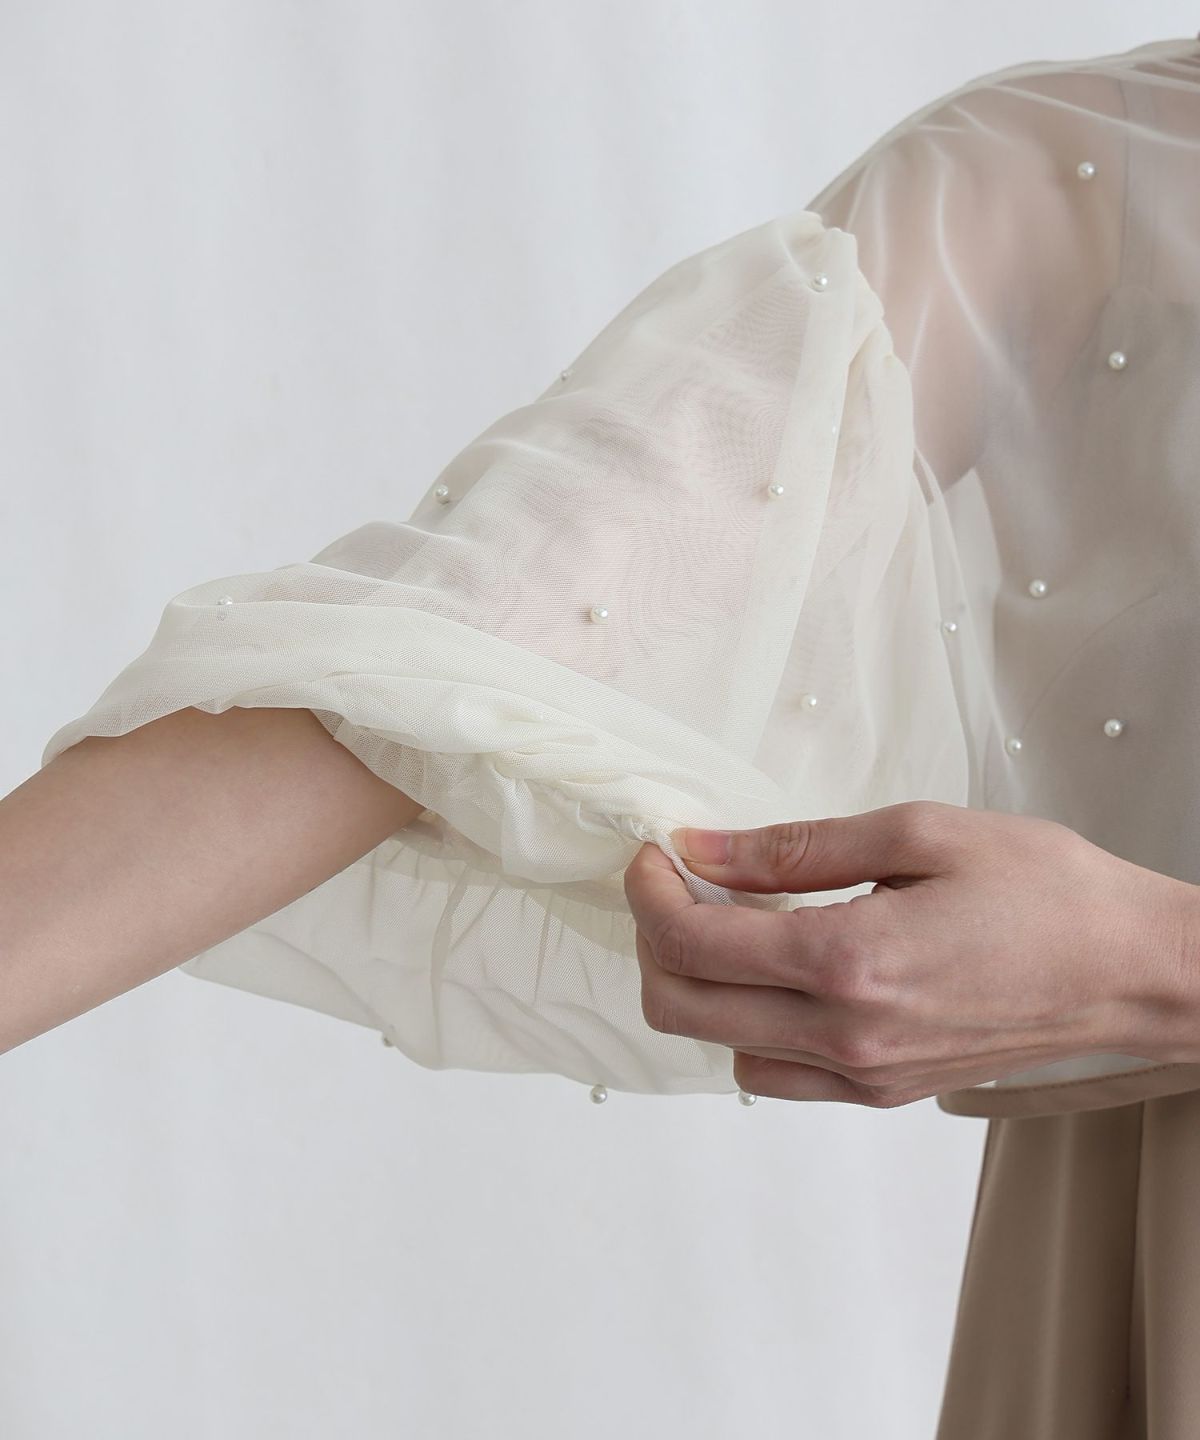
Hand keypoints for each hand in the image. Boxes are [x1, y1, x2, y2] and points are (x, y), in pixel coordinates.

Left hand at [623, 800, 1199, 1105]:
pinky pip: (777, 1075)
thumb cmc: (1046, 893)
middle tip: (679, 882)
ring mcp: (862, 1075)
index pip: (689, 940)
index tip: (656, 851)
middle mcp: (844, 1034)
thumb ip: (793, 846)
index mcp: (846, 960)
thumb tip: (704, 847)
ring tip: (738, 922)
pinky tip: (784, 973)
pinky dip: (750, 1025)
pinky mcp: (882, 1093)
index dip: (648, 889)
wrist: (1133, 971)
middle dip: (654, 936)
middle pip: (679, 1006)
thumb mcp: (918, 833)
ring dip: (701, 983)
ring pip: (720, 1047)